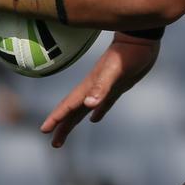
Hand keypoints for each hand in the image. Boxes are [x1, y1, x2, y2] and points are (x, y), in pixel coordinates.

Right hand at [40, 33, 159, 146]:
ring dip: (74, 121)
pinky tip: (95, 119)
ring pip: (85, 108)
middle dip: (63, 127)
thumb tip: (89, 105)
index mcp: (89, 86)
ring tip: (66, 134)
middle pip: (73, 111)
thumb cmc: (128, 55)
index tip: (44, 130)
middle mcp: (93, 88)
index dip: (57, 118)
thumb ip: (101, 87)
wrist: (140, 39)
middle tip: (55, 145)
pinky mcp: (117, 87)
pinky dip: (97, 112)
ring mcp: (104, 87)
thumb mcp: (115, 72)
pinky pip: (103, 104)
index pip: (69, 105)